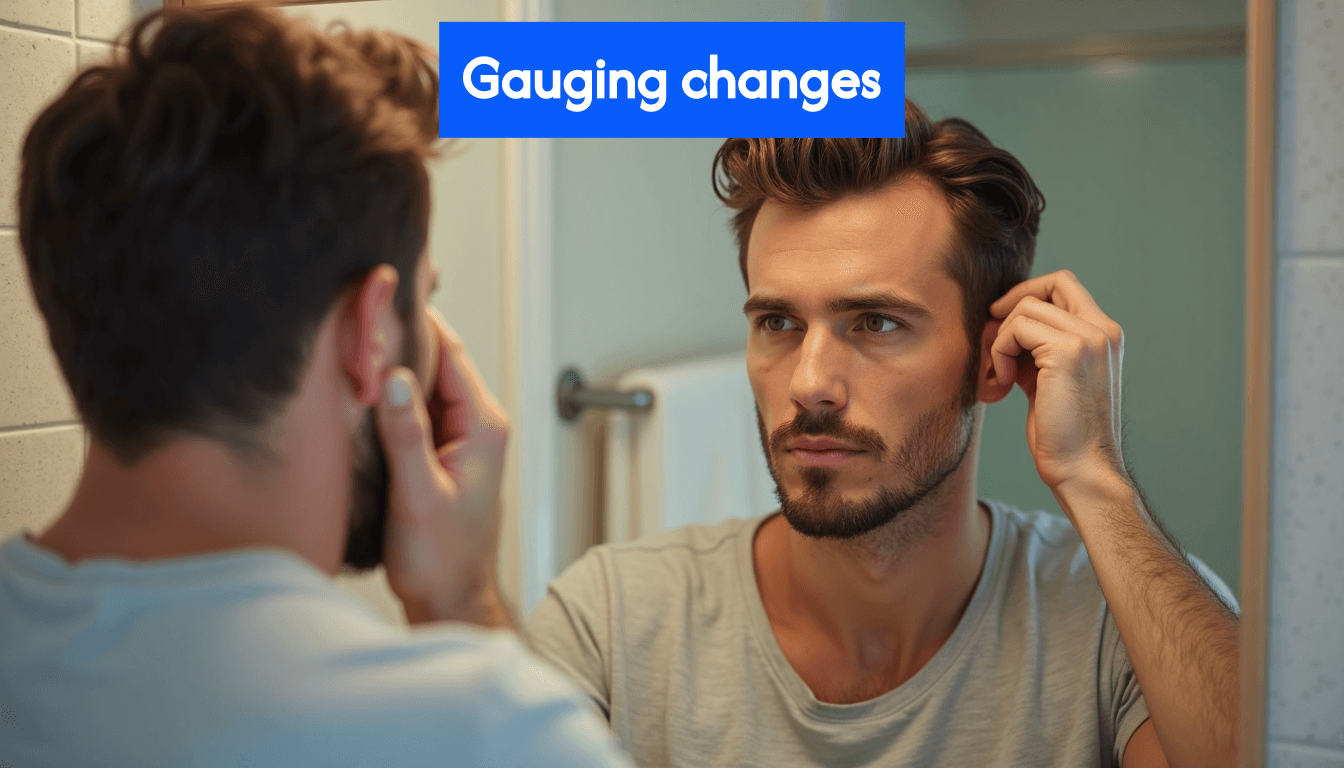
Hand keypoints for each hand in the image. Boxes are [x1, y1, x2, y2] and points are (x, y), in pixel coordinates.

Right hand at [374, 309, 510, 625]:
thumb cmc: (442, 557)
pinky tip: (359, 398)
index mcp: (484, 425)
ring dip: (390, 373)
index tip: (378, 301)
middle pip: (436, 361)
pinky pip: (415, 409)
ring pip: (422, 384)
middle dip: (397, 345)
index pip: (450, 352)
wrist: (450, 597)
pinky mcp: (439, 449)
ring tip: (350, 359)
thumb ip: (407, 434)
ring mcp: (459, 435)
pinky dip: (389, 400)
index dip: (415, 324)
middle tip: (352, 330)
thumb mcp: (419, 494)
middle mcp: (477, 423)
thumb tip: (396, 376)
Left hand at [988, 270, 1126, 496]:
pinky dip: (999, 353)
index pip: (1063, 284)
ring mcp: (1090, 338)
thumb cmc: (1061, 432)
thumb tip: (1000, 319)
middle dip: (1009, 310)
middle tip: (992, 348)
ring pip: (1024, 309)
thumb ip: (1036, 346)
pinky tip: (1003, 385)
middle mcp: (1103, 330)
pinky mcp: (1070, 351)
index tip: (1001, 323)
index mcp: (1103, 335)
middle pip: (1047, 285)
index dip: (1026, 293)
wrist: (1081, 469)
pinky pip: (1016, 328)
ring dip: (999, 342)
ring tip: (999, 378)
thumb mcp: (1047, 378)